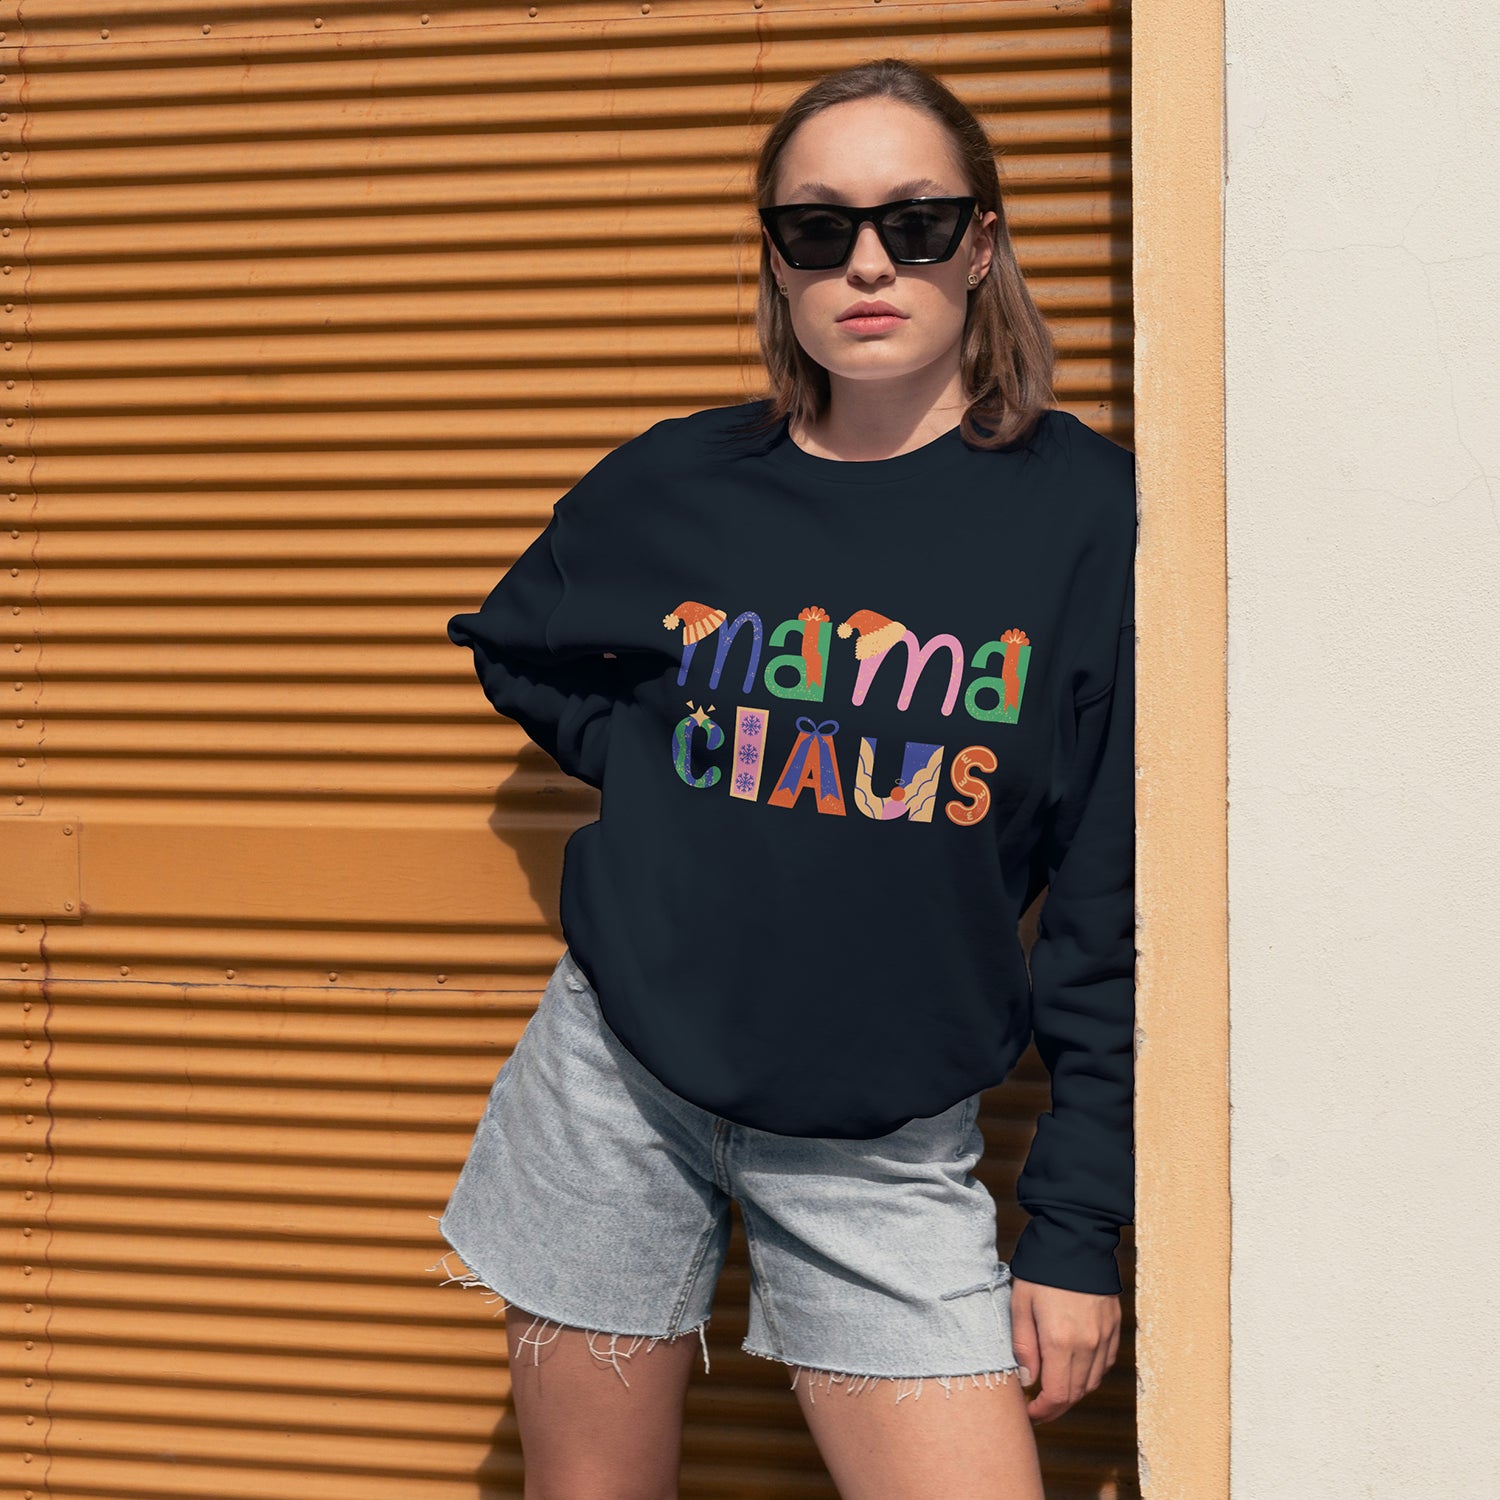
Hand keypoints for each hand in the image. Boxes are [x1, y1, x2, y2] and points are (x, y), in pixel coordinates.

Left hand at [1009, 1276, 1121, 1423]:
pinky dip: (1089, 1374)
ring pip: (1092, 1382)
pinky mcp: (1114, 1326)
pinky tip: (1074, 1368)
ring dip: (1073, 1392)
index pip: (1057, 1395)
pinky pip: (1104, 1363)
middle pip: (1076, 1394)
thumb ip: (1023, 1346)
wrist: (1075, 1236)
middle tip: (1037, 1407)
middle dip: (1056, 1406)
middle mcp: (1088, 1344)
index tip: (1028, 1413)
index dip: (1042, 1412)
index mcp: (1061, 1341)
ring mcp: (1105, 1336)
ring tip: (1053, 1388)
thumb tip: (1028, 1381)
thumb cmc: (1041, 1268)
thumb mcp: (1020, 1304)